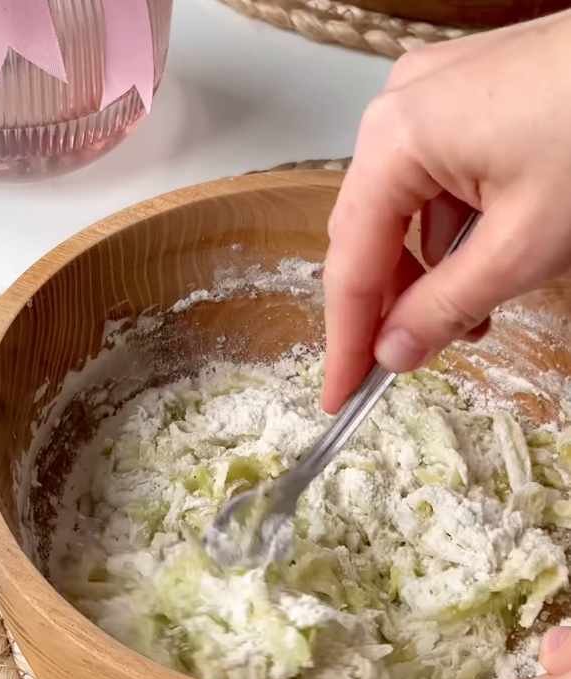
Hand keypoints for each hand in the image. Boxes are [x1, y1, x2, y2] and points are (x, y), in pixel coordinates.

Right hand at [322, 10, 570, 413]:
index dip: (345, 341)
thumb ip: (446, 308)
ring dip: (427, 272)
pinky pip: (432, 184)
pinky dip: (451, 232)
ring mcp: (429, 100)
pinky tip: (483, 258)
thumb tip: (393, 353)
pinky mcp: (461, 101)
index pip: (351, 265)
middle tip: (407, 359)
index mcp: (396, 140)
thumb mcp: (523, 245)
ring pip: (402, 214)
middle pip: (369, 237)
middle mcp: (398, 112)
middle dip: (390, 304)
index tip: (339, 395)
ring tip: (469, 314)